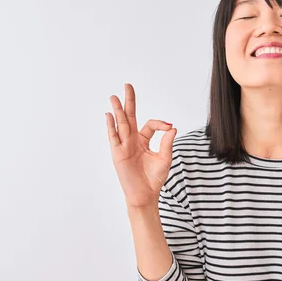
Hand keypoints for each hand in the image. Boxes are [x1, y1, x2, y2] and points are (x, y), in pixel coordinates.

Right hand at [106, 83, 176, 209]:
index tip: (169, 127)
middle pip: (130, 117)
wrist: (145, 195)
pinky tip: (109, 115)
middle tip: (127, 85)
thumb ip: (166, 142)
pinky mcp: (118, 154)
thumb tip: (172, 127)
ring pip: (121, 124)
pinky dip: (111, 126)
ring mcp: (124, 146)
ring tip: (114, 96)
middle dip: (129, 101)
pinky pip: (114, 137)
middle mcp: (133, 140)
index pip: (150, 124)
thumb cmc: (154, 178)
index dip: (160, 124)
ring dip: (118, 110)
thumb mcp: (164, 158)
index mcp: (144, 140)